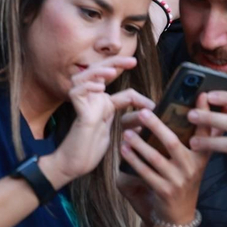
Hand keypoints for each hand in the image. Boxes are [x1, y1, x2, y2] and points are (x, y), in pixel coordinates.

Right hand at [42, 55, 134, 185]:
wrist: (77, 164)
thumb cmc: (94, 148)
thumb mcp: (120, 129)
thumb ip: (131, 117)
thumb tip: (149, 109)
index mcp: (101, 101)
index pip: (110, 79)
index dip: (123, 71)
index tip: (139, 75)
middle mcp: (90, 100)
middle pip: (97, 72)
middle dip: (114, 62)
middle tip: (131, 61)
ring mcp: (83, 106)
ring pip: (82, 78)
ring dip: (97, 72)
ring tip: (111, 72)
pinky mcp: (79, 116)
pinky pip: (77, 93)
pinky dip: (86, 87)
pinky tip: (99, 88)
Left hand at [118, 92, 211, 226]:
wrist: (178, 215)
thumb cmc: (181, 180)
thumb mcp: (193, 161)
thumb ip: (192, 139)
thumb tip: (186, 110)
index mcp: (201, 156)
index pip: (205, 131)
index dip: (205, 113)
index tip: (201, 94)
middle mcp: (192, 167)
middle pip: (172, 142)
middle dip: (157, 126)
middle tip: (143, 112)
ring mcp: (179, 180)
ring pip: (155, 158)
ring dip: (139, 144)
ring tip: (126, 132)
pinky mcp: (164, 191)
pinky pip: (145, 172)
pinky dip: (133, 160)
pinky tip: (123, 149)